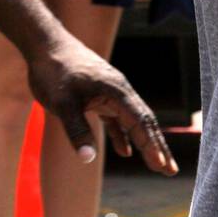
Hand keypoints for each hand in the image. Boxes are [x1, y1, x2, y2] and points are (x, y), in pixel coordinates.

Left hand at [26, 36, 177, 174]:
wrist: (46, 45)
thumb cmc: (54, 72)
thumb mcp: (62, 104)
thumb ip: (77, 130)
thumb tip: (88, 159)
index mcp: (116, 91)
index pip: (139, 121)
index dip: (151, 145)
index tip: (161, 165)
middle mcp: (119, 91)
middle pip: (144, 122)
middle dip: (158, 147)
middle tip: (171, 171)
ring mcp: (110, 93)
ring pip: (133, 121)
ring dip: (145, 143)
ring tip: (158, 165)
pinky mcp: (99, 96)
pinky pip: (117, 119)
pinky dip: (123, 135)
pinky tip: (125, 152)